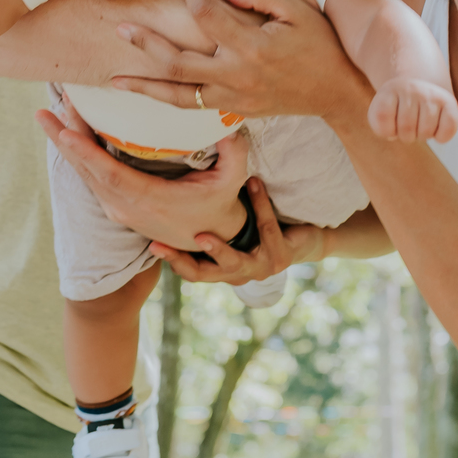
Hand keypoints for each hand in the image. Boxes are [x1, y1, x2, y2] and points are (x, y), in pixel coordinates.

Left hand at [36, 102, 249, 248]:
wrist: (211, 241)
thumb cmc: (220, 205)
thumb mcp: (233, 180)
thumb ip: (234, 152)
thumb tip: (229, 121)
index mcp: (151, 199)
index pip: (111, 175)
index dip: (87, 154)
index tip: (65, 133)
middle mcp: (128, 207)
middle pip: (89, 172)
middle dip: (65, 140)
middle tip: (44, 114)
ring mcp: (120, 210)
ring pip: (86, 176)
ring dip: (66, 146)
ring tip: (48, 118)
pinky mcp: (117, 208)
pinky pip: (91, 179)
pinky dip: (77, 156)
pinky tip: (66, 136)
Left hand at [111, 0, 369, 124]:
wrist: (338, 93)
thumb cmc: (321, 45)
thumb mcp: (298, 11)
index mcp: (252, 47)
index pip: (207, 14)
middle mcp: (237, 76)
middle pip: (178, 63)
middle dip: (146, 45)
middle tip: (120, 27)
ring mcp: (234, 97)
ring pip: (179, 95)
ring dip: (145, 87)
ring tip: (114, 79)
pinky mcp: (235, 109)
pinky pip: (194, 106)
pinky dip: (168, 101)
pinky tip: (149, 93)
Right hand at [151, 176, 325, 285]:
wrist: (305, 237)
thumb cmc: (260, 228)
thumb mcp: (230, 225)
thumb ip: (207, 220)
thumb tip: (170, 194)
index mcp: (223, 269)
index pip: (192, 271)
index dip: (172, 260)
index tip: (152, 244)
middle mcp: (239, 274)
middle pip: (205, 275)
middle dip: (182, 261)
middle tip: (162, 246)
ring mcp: (261, 268)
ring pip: (235, 262)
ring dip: (218, 249)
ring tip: (202, 236)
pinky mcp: (281, 257)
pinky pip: (267, 228)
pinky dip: (259, 203)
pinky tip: (253, 183)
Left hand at [367, 79, 457, 143]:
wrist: (419, 85)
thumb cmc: (398, 107)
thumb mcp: (383, 111)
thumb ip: (381, 125)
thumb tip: (393, 135)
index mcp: (389, 90)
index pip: (381, 116)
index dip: (386, 130)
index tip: (391, 124)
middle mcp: (411, 88)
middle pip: (406, 128)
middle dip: (406, 135)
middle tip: (409, 127)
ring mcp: (431, 94)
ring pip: (425, 131)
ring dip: (422, 136)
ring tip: (421, 126)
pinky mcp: (449, 102)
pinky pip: (448, 128)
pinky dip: (442, 137)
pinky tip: (436, 131)